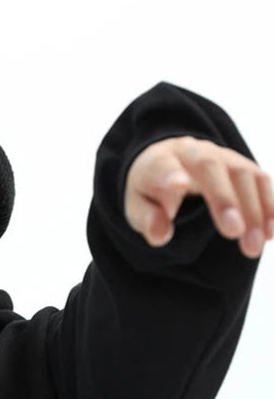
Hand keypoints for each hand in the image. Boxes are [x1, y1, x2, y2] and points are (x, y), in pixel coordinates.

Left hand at [124, 136, 273, 258]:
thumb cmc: (151, 190)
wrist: (170, 164)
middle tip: (232, 232)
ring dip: (252, 210)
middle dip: (223, 198)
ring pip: (242, 174)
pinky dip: (269, 206)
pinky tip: (271, 234)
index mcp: (159, 161)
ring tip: (253, 247)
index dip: (169, 174)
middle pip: (210, 166)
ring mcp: (222, 156)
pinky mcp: (242, 167)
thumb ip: (146, 219)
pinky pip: (261, 181)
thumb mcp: (137, 206)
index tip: (178, 186)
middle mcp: (193, 151)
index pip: (162, 165)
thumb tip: (160, 235)